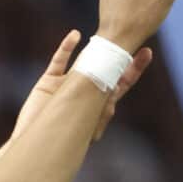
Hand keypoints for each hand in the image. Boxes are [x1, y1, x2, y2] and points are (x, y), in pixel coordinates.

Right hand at [13, 29, 152, 142]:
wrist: (36, 147)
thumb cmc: (62, 143)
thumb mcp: (89, 129)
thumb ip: (103, 111)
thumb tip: (116, 88)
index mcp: (98, 106)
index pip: (121, 84)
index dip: (134, 70)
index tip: (146, 53)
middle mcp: (84, 93)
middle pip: (106, 68)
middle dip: (118, 53)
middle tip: (131, 35)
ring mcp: (66, 86)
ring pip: (83, 61)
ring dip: (94, 49)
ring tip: (105, 35)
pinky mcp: (48, 82)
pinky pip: (59, 61)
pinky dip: (66, 47)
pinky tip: (75, 36)